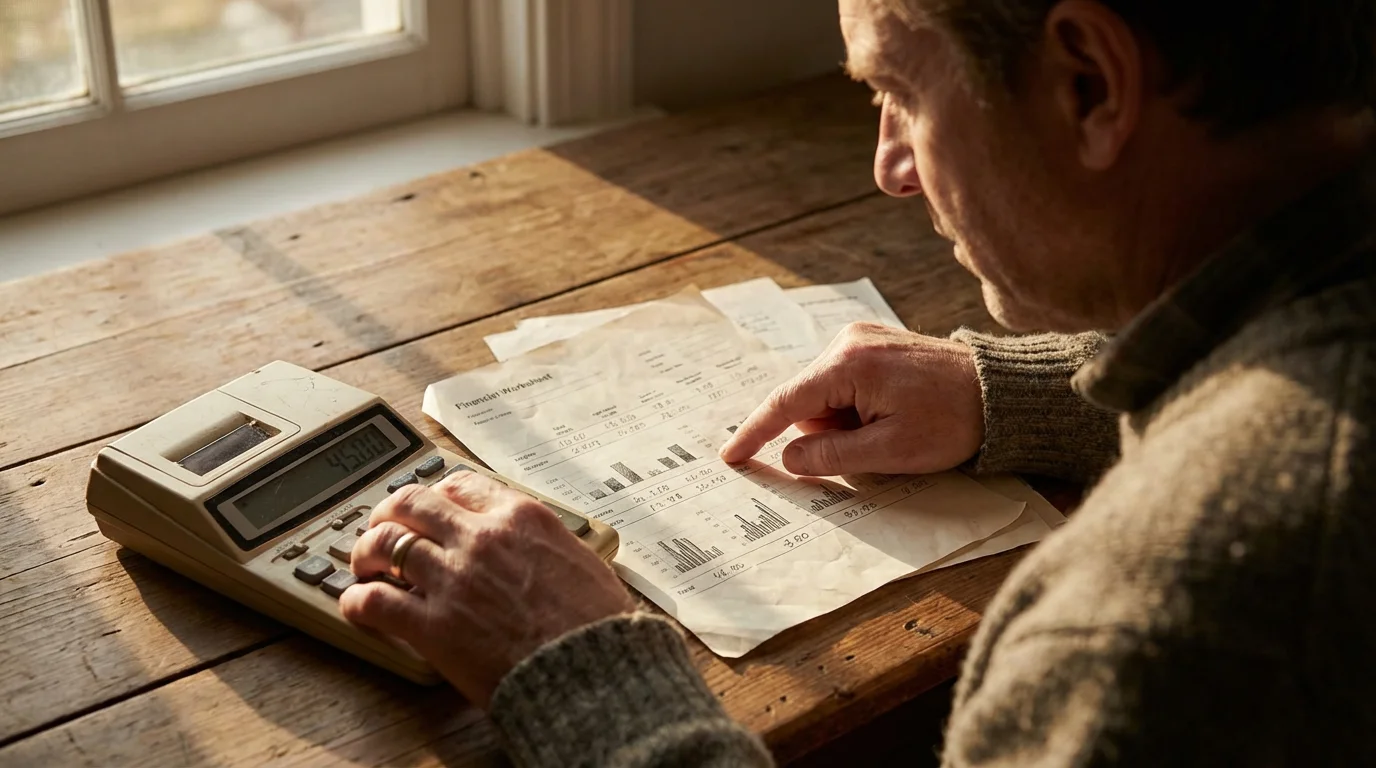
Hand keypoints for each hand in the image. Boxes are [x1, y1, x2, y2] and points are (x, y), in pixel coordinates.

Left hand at [339, 471, 634, 705]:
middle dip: (389, 514)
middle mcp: (481, 537)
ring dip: (366, 552)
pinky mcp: (433, 625)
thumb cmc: (597, 624)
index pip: (459, 485)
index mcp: (520, 516)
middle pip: (411, 502)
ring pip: (385, 543)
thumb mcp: (582, 560)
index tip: (429, 510)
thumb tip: (537, 548)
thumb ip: (547, 543)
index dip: (435, 496)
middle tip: (384, 529)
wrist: (594, 670)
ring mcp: (454, 578)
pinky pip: (375, 601)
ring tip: (365, 566)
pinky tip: (357, 605)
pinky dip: (357, 600)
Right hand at [719, 322, 983, 475]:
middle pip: (807, 401)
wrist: (1002, 392)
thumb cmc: (952, 422)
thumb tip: (789, 457)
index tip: (731, 456)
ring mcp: (862, 338)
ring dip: (845, 422)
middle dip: (827, 432)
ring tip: (892, 428)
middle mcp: (848, 341)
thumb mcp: (890, 451)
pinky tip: (893, 413)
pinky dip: (857, 407)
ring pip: (826, 396)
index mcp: (848, 364)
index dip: (755, 433)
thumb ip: (832, 455)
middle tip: (874, 445)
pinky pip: (845, 383)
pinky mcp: (876, 343)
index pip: (785, 403)